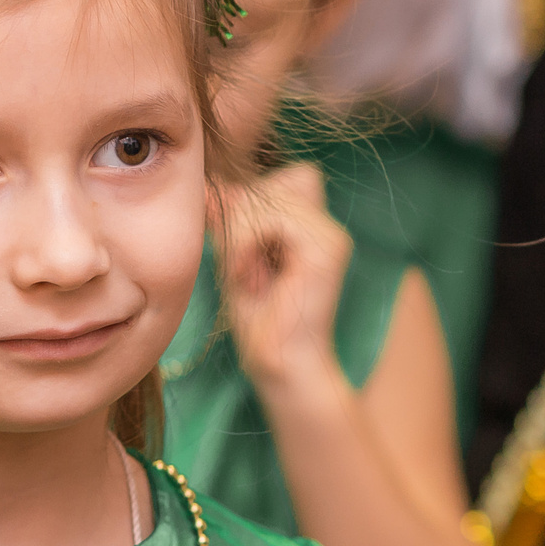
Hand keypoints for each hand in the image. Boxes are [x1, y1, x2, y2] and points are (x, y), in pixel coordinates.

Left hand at [216, 164, 352, 397]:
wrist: (281, 366)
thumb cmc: (257, 321)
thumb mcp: (236, 257)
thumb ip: (232, 221)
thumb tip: (213, 188)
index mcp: (311, 227)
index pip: (277, 179)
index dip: (247, 203)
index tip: (234, 249)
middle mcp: (326, 226)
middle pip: (268, 185)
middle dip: (239, 222)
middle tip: (239, 269)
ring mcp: (331, 235)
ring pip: (267, 198)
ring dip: (240, 237)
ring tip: (242, 275)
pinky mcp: (327, 247)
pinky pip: (273, 219)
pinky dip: (247, 244)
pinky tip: (245, 277)